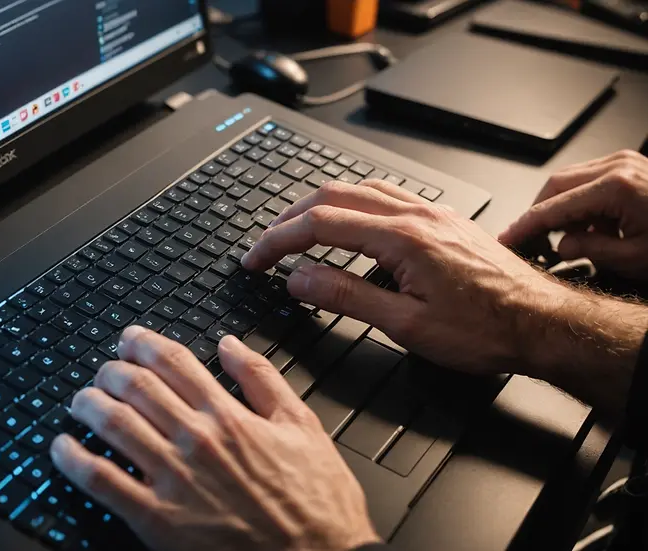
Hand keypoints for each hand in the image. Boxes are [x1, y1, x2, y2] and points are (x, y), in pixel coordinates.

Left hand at [50, 326, 379, 550]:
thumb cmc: (315, 503)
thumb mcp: (303, 427)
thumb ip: (263, 380)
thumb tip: (230, 345)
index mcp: (229, 416)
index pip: (173, 363)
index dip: (142, 343)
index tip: (129, 340)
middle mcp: (197, 440)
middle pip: (136, 387)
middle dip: (111, 371)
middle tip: (104, 371)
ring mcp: (174, 479)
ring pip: (113, 424)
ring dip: (88, 404)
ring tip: (81, 401)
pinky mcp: (157, 520)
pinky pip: (102, 481)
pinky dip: (73, 460)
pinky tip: (62, 449)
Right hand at [242, 180, 564, 375]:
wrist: (542, 322)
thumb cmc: (485, 329)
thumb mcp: (406, 325)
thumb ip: (346, 297)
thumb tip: (299, 279)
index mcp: (401, 238)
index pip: (319, 225)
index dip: (277, 241)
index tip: (255, 259)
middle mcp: (415, 215)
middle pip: (333, 196)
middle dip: (289, 219)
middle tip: (265, 245)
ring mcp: (431, 212)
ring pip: (359, 189)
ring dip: (318, 206)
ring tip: (295, 231)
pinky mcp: (442, 219)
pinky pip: (385, 195)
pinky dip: (351, 203)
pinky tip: (347, 221)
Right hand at [499, 150, 647, 280]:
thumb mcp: (636, 258)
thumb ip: (592, 251)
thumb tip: (562, 247)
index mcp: (617, 188)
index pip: (553, 207)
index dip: (525, 225)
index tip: (508, 238)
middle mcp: (618, 167)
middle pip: (555, 184)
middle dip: (539, 213)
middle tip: (533, 239)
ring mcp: (624, 162)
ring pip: (569, 179)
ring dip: (562, 207)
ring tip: (577, 236)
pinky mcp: (628, 166)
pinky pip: (590, 178)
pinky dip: (581, 201)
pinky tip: (593, 224)